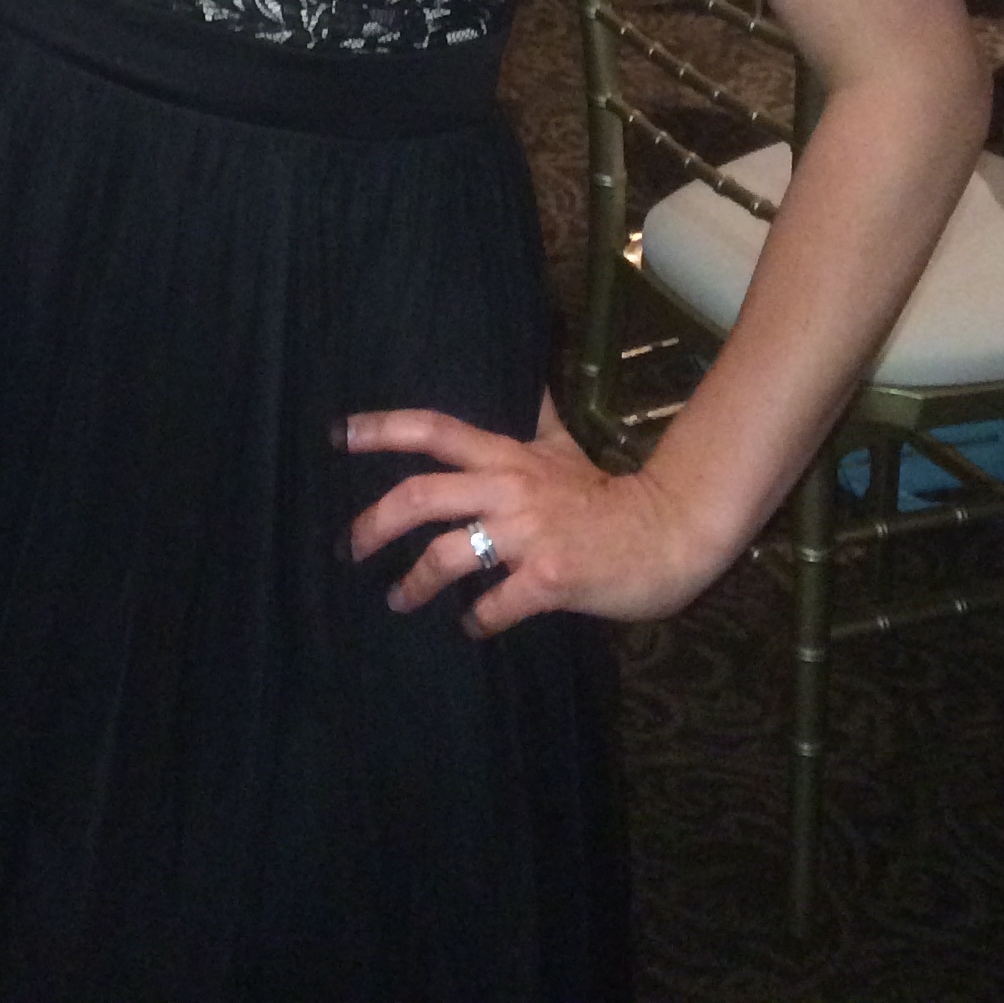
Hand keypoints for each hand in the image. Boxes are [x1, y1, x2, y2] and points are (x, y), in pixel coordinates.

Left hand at [339, 393, 734, 635]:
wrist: (665, 533)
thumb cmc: (608, 494)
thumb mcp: (563, 446)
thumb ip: (535, 416)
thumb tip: (526, 374)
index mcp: (506, 455)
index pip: (433, 430)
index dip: (381, 429)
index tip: (337, 435)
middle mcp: (508, 488)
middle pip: (422, 495)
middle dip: (375, 522)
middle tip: (350, 548)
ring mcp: (528, 534)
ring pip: (448, 554)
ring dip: (414, 583)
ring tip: (398, 601)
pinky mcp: (549, 578)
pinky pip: (494, 603)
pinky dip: (476, 620)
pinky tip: (470, 628)